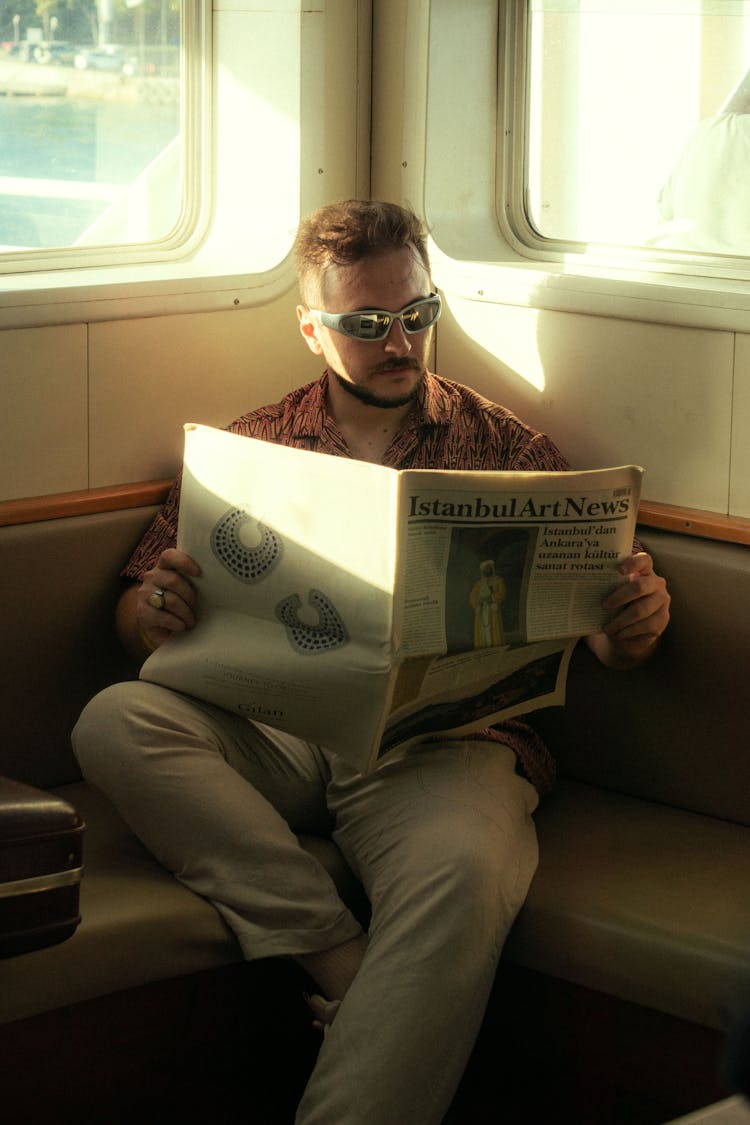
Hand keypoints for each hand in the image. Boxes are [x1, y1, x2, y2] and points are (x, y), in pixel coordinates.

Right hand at [138, 549, 200, 650]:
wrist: (167, 630)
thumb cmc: (185, 605)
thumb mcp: (191, 590)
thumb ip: (198, 580)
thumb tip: (220, 576)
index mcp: (165, 566)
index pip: (169, 556)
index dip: (183, 562)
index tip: (198, 573)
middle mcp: (152, 576)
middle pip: (173, 581)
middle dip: (189, 596)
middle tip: (196, 606)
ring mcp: (145, 593)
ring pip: (170, 600)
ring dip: (185, 613)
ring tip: (191, 621)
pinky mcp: (142, 612)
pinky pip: (162, 616)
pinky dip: (177, 623)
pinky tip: (181, 626)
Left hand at [586, 552, 670, 668]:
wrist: (630, 630)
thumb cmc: (617, 606)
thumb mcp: (612, 594)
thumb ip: (607, 588)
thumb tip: (587, 589)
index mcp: (644, 571)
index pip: (644, 560)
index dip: (633, 563)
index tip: (619, 570)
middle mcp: (657, 583)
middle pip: (639, 586)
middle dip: (619, 597)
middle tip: (603, 606)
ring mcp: (662, 601)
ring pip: (640, 610)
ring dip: (620, 621)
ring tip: (607, 628)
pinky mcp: (662, 619)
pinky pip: (644, 626)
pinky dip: (628, 631)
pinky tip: (618, 634)